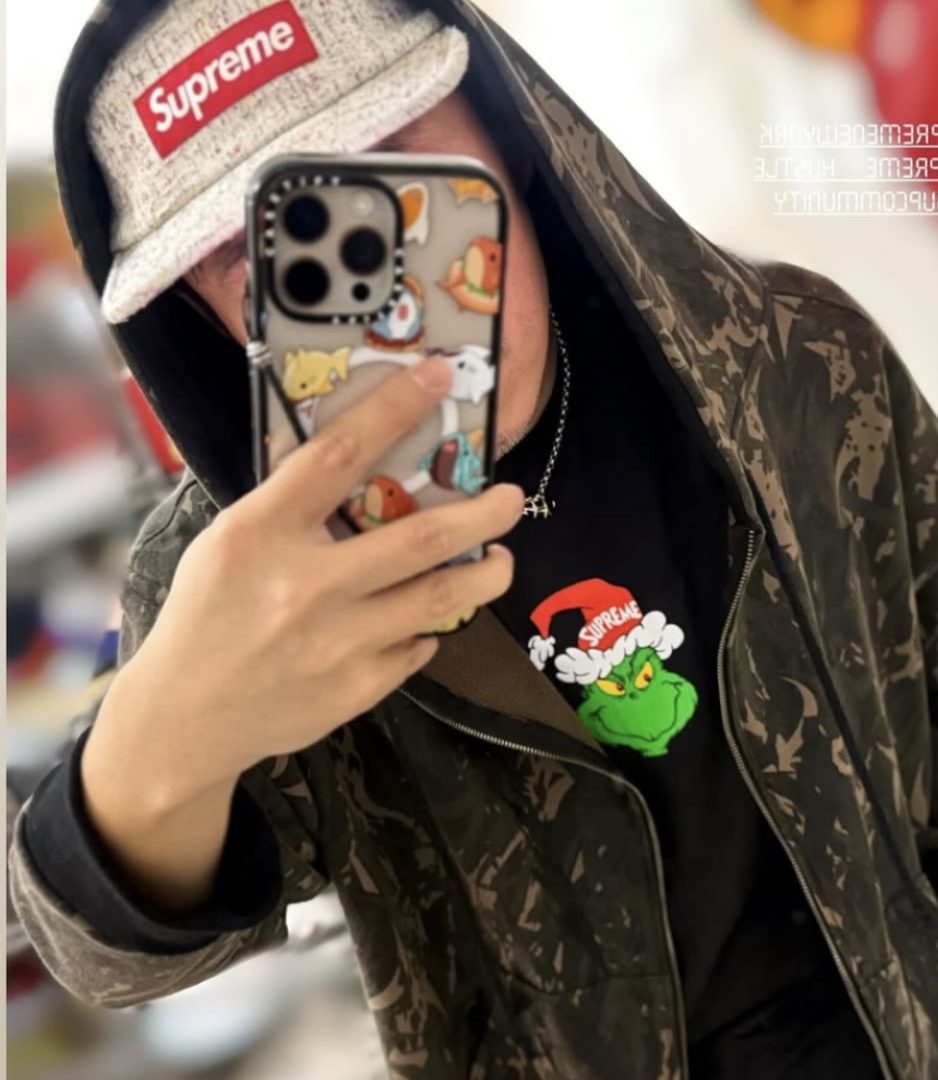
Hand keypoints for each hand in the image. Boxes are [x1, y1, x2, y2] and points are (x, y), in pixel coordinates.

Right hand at [104, 355, 522, 802]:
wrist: (184, 720)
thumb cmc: (206, 616)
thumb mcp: (231, 544)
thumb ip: (291, 508)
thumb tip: (366, 467)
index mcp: (262, 534)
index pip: (338, 455)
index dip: (394, 409)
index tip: (437, 377)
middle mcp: (306, 586)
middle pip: (422, 536)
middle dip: (483, 513)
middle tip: (512, 498)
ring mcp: (338, 643)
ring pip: (442, 596)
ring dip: (485, 574)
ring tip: (500, 559)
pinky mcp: (357, 689)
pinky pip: (418, 647)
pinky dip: (427, 628)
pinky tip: (422, 620)